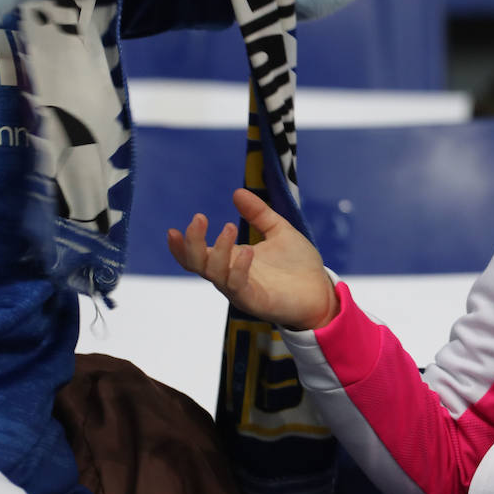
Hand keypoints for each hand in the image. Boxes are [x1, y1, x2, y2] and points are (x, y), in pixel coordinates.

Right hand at [167, 188, 338, 331]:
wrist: (321, 292)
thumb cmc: (298, 265)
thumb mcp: (278, 231)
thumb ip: (259, 214)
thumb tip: (237, 192)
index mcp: (230, 260)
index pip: (196, 255)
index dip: (181, 246)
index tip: (172, 230)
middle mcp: (229, 275)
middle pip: (196, 263)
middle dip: (193, 242)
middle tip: (199, 218)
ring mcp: (240, 289)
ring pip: (214, 273)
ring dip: (218, 250)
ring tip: (229, 227)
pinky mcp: (254, 300)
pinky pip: (238, 285)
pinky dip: (238, 267)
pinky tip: (247, 250)